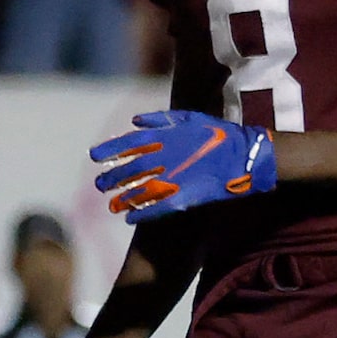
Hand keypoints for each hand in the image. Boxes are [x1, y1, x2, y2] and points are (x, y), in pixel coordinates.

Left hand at [91, 109, 275, 221]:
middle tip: (100, 185)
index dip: (108, 150)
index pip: (127, 144)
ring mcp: (171, 178)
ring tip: (112, 206)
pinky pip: (156, 208)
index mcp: (162, 138)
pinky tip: (130, 219)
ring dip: (122, 199)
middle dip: (111, 178)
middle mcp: (162, 158)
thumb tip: (135, 120)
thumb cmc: (217, 134)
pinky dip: (141, 213)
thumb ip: (160, 119)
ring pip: (138, 191)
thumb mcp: (188, 118)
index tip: (94, 156)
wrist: (243, 154)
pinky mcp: (182, 197)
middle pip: (128, 170)